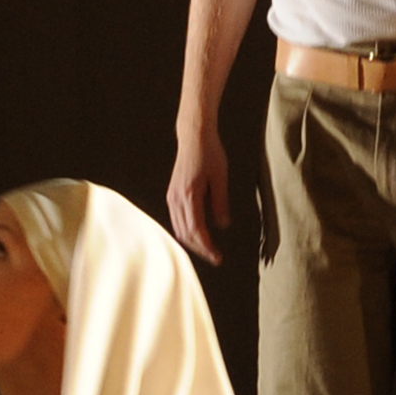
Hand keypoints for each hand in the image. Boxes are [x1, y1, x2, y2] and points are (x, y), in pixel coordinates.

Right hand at [164, 126, 231, 266]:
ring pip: (179, 229)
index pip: (197, 230)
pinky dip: (187, 232)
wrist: (193, 136)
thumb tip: (224, 226)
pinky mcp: (172, 195)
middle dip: (200, 249)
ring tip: (208, 249)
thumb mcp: (220, 177)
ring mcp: (172, 197)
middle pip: (186, 234)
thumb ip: (221, 202)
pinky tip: (198, 235)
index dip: (207, 247)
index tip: (218, 258)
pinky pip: (176, 220)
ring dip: (193, 242)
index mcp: (189, 195)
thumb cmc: (210, 153)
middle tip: (216, 258)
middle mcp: (176, 199)